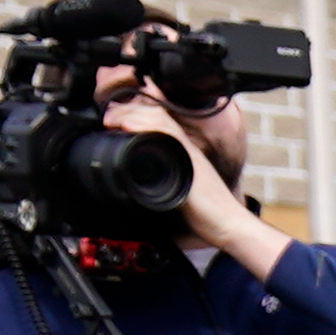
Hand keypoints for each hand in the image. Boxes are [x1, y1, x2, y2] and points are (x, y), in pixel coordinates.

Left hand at [100, 84, 281, 279]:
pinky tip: (130, 125)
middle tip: (108, 116)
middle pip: (156, 114)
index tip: (113, 120)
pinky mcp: (188, 160)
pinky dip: (147, 126)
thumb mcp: (179, 193)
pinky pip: (168, 135)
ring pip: (160, 119)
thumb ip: (162, 183)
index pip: (157, 121)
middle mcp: (185, 148)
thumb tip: (137, 188)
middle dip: (128, 110)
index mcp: (182, 153)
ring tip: (112, 117)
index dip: (134, 114)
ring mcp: (187, 153)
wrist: (227, 224)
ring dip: (132, 114)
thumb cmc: (207, 214)